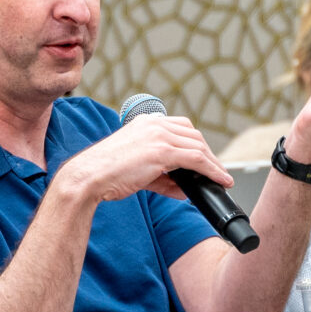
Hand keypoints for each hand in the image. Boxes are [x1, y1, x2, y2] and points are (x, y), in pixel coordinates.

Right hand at [53, 113, 230, 206]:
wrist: (88, 177)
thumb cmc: (106, 175)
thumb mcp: (138, 170)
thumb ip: (162, 177)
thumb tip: (183, 189)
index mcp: (145, 122)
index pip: (181, 127)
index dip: (197, 144)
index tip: (205, 159)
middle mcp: (154, 124)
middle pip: (194, 135)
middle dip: (209, 154)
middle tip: (216, 171)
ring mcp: (159, 136)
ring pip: (199, 146)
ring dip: (213, 164)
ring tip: (222, 178)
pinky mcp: (162, 151)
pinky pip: (197, 159)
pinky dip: (212, 170)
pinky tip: (220, 180)